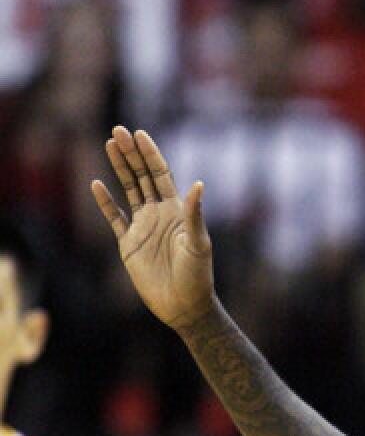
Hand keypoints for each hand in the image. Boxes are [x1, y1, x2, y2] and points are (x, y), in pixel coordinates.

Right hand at [92, 126, 215, 328]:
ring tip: (109, 144)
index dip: (151, 154)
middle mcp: (159, 214)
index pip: (161, 175)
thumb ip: (194, 214)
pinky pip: (113, 218)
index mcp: (178, 211)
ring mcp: (143, 227)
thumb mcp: (198, 243)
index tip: (141, 134)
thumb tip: (198, 184)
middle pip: (142, 177)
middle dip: (131, 154)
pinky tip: (95, 184)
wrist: (184, 305)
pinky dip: (105, 202)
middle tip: (118, 130)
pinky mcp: (128, 244)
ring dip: (119, 168)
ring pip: (128, 190)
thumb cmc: (198, 275)